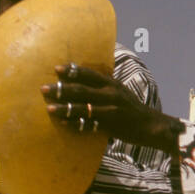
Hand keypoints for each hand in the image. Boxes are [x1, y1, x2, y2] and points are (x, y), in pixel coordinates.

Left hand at [41, 63, 183, 152]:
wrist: (151, 125)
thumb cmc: (131, 108)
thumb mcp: (119, 91)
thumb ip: (103, 86)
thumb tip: (83, 80)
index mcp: (112, 84)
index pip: (89, 74)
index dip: (72, 71)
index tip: (56, 68)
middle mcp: (111, 94)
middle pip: (82, 90)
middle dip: (61, 89)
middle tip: (43, 89)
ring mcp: (111, 110)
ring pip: (84, 108)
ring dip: (65, 108)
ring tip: (49, 108)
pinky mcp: (111, 125)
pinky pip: (90, 125)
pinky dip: (76, 125)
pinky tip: (64, 124)